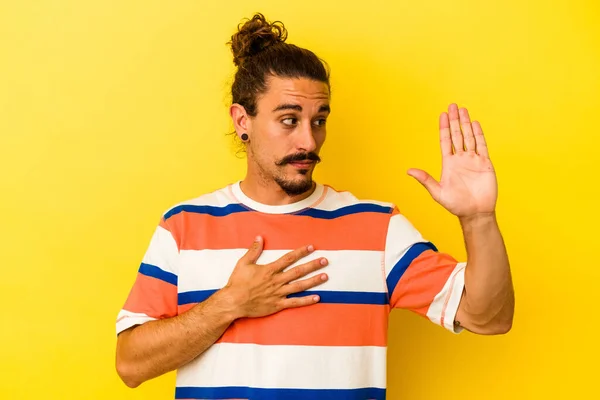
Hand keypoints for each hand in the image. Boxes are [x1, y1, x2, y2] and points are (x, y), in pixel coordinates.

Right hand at [222, 236, 328, 318]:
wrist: (233, 302)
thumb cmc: (237, 283)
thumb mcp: (243, 263)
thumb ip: (253, 250)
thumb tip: (259, 237)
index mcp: (270, 270)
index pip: (289, 259)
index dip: (301, 252)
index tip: (311, 247)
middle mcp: (276, 281)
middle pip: (298, 271)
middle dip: (312, 265)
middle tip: (325, 260)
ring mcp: (278, 293)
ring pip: (300, 286)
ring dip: (313, 281)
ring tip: (325, 276)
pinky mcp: (277, 305)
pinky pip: (295, 303)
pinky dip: (306, 301)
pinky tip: (317, 298)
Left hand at [407, 103, 497, 218]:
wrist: (475, 213)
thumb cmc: (456, 205)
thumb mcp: (438, 192)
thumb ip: (425, 180)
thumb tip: (409, 171)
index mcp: (448, 163)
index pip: (445, 141)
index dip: (444, 128)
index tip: (443, 114)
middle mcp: (460, 159)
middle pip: (457, 135)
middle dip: (455, 120)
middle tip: (453, 105)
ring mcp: (473, 160)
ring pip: (469, 137)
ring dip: (466, 124)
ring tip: (463, 110)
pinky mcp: (485, 163)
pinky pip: (482, 145)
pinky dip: (479, 134)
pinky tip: (476, 124)